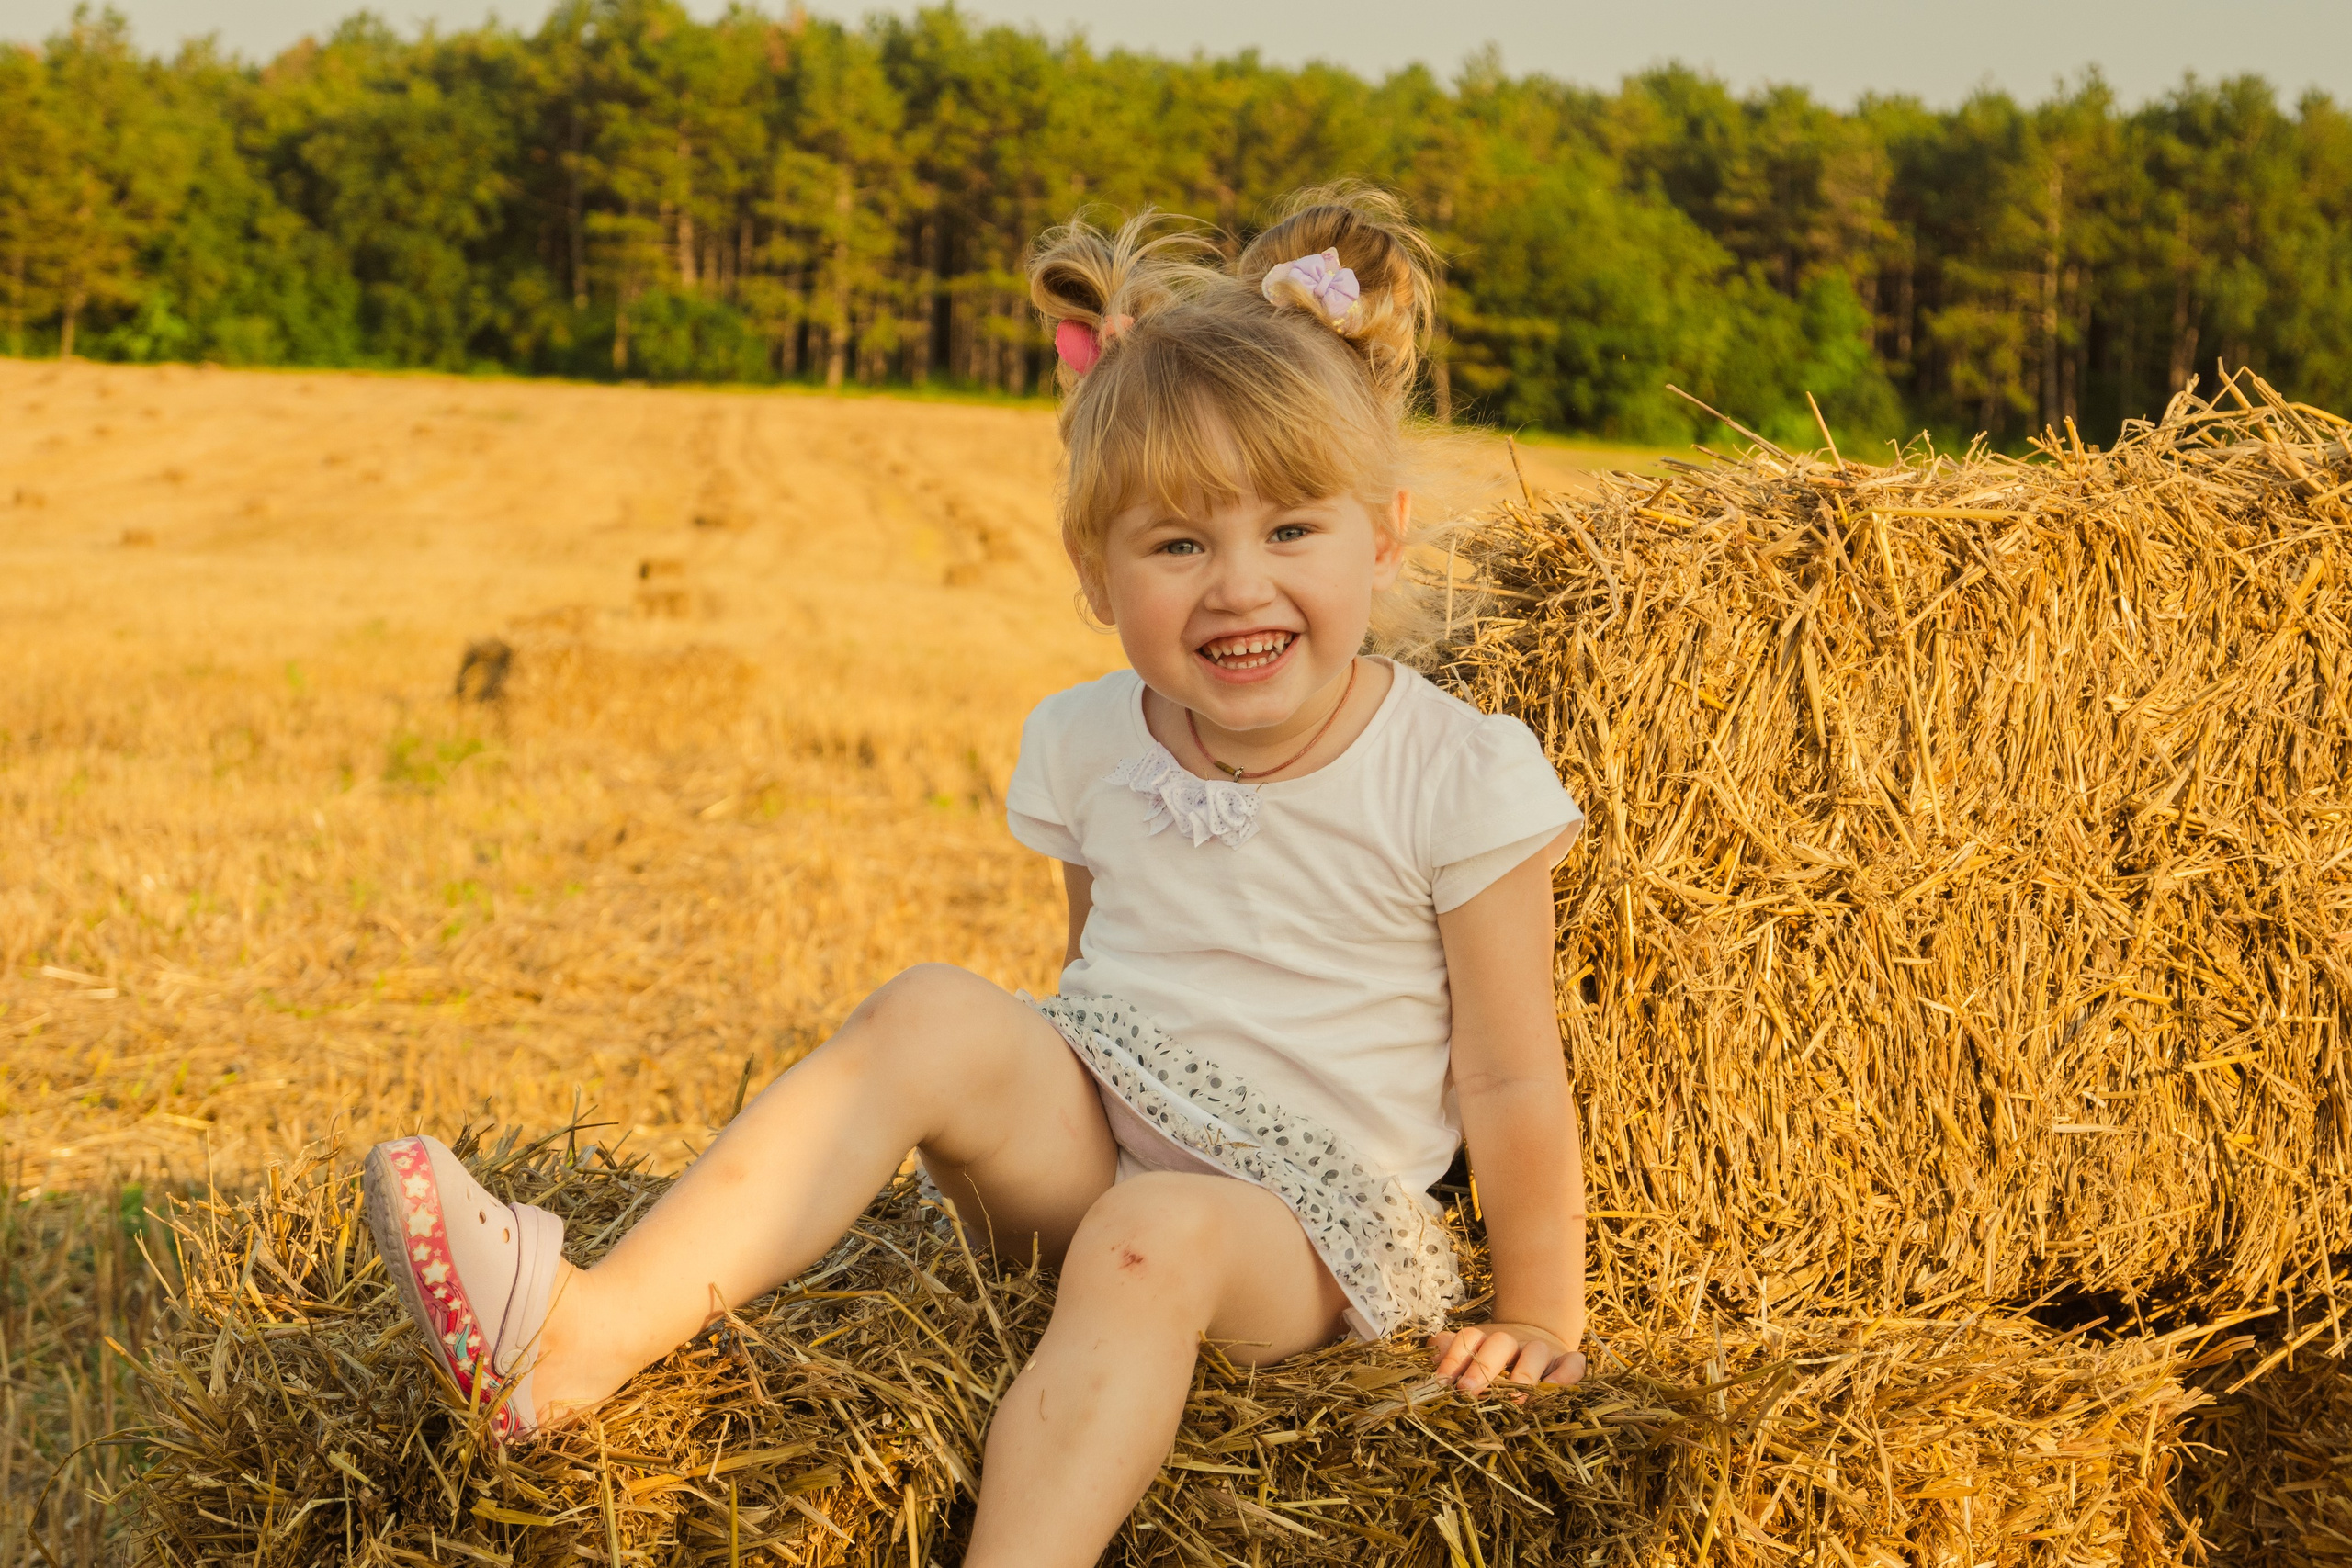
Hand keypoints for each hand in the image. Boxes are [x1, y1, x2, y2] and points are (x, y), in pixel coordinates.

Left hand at [1427, 1321, 1584, 1397]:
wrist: (1537, 1336)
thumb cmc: (1495, 1357)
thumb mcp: (1471, 1354)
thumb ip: (1450, 1354)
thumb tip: (1432, 1354)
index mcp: (1486, 1338)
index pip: (1468, 1339)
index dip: (1454, 1359)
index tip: (1440, 1383)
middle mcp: (1514, 1340)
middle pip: (1499, 1343)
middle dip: (1483, 1367)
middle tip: (1468, 1391)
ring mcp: (1542, 1349)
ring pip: (1536, 1352)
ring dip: (1524, 1374)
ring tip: (1514, 1401)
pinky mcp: (1567, 1360)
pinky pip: (1572, 1363)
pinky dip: (1566, 1375)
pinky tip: (1554, 1390)